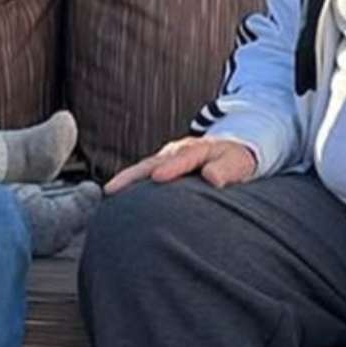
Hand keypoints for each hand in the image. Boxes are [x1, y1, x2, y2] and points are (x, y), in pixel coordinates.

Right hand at [104, 136, 255, 194]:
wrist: (230, 152)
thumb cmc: (234, 161)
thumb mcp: (236, 163)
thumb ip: (226, 170)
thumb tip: (213, 178)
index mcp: (196, 150)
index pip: (182, 159)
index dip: (170, 168)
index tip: (157, 177)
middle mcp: (176, 152)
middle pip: (151, 163)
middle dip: (131, 175)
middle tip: (113, 188)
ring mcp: (167, 159)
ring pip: (144, 168)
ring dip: (127, 179)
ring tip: (109, 193)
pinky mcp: (162, 167)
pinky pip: (145, 174)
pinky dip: (132, 183)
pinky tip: (119, 196)